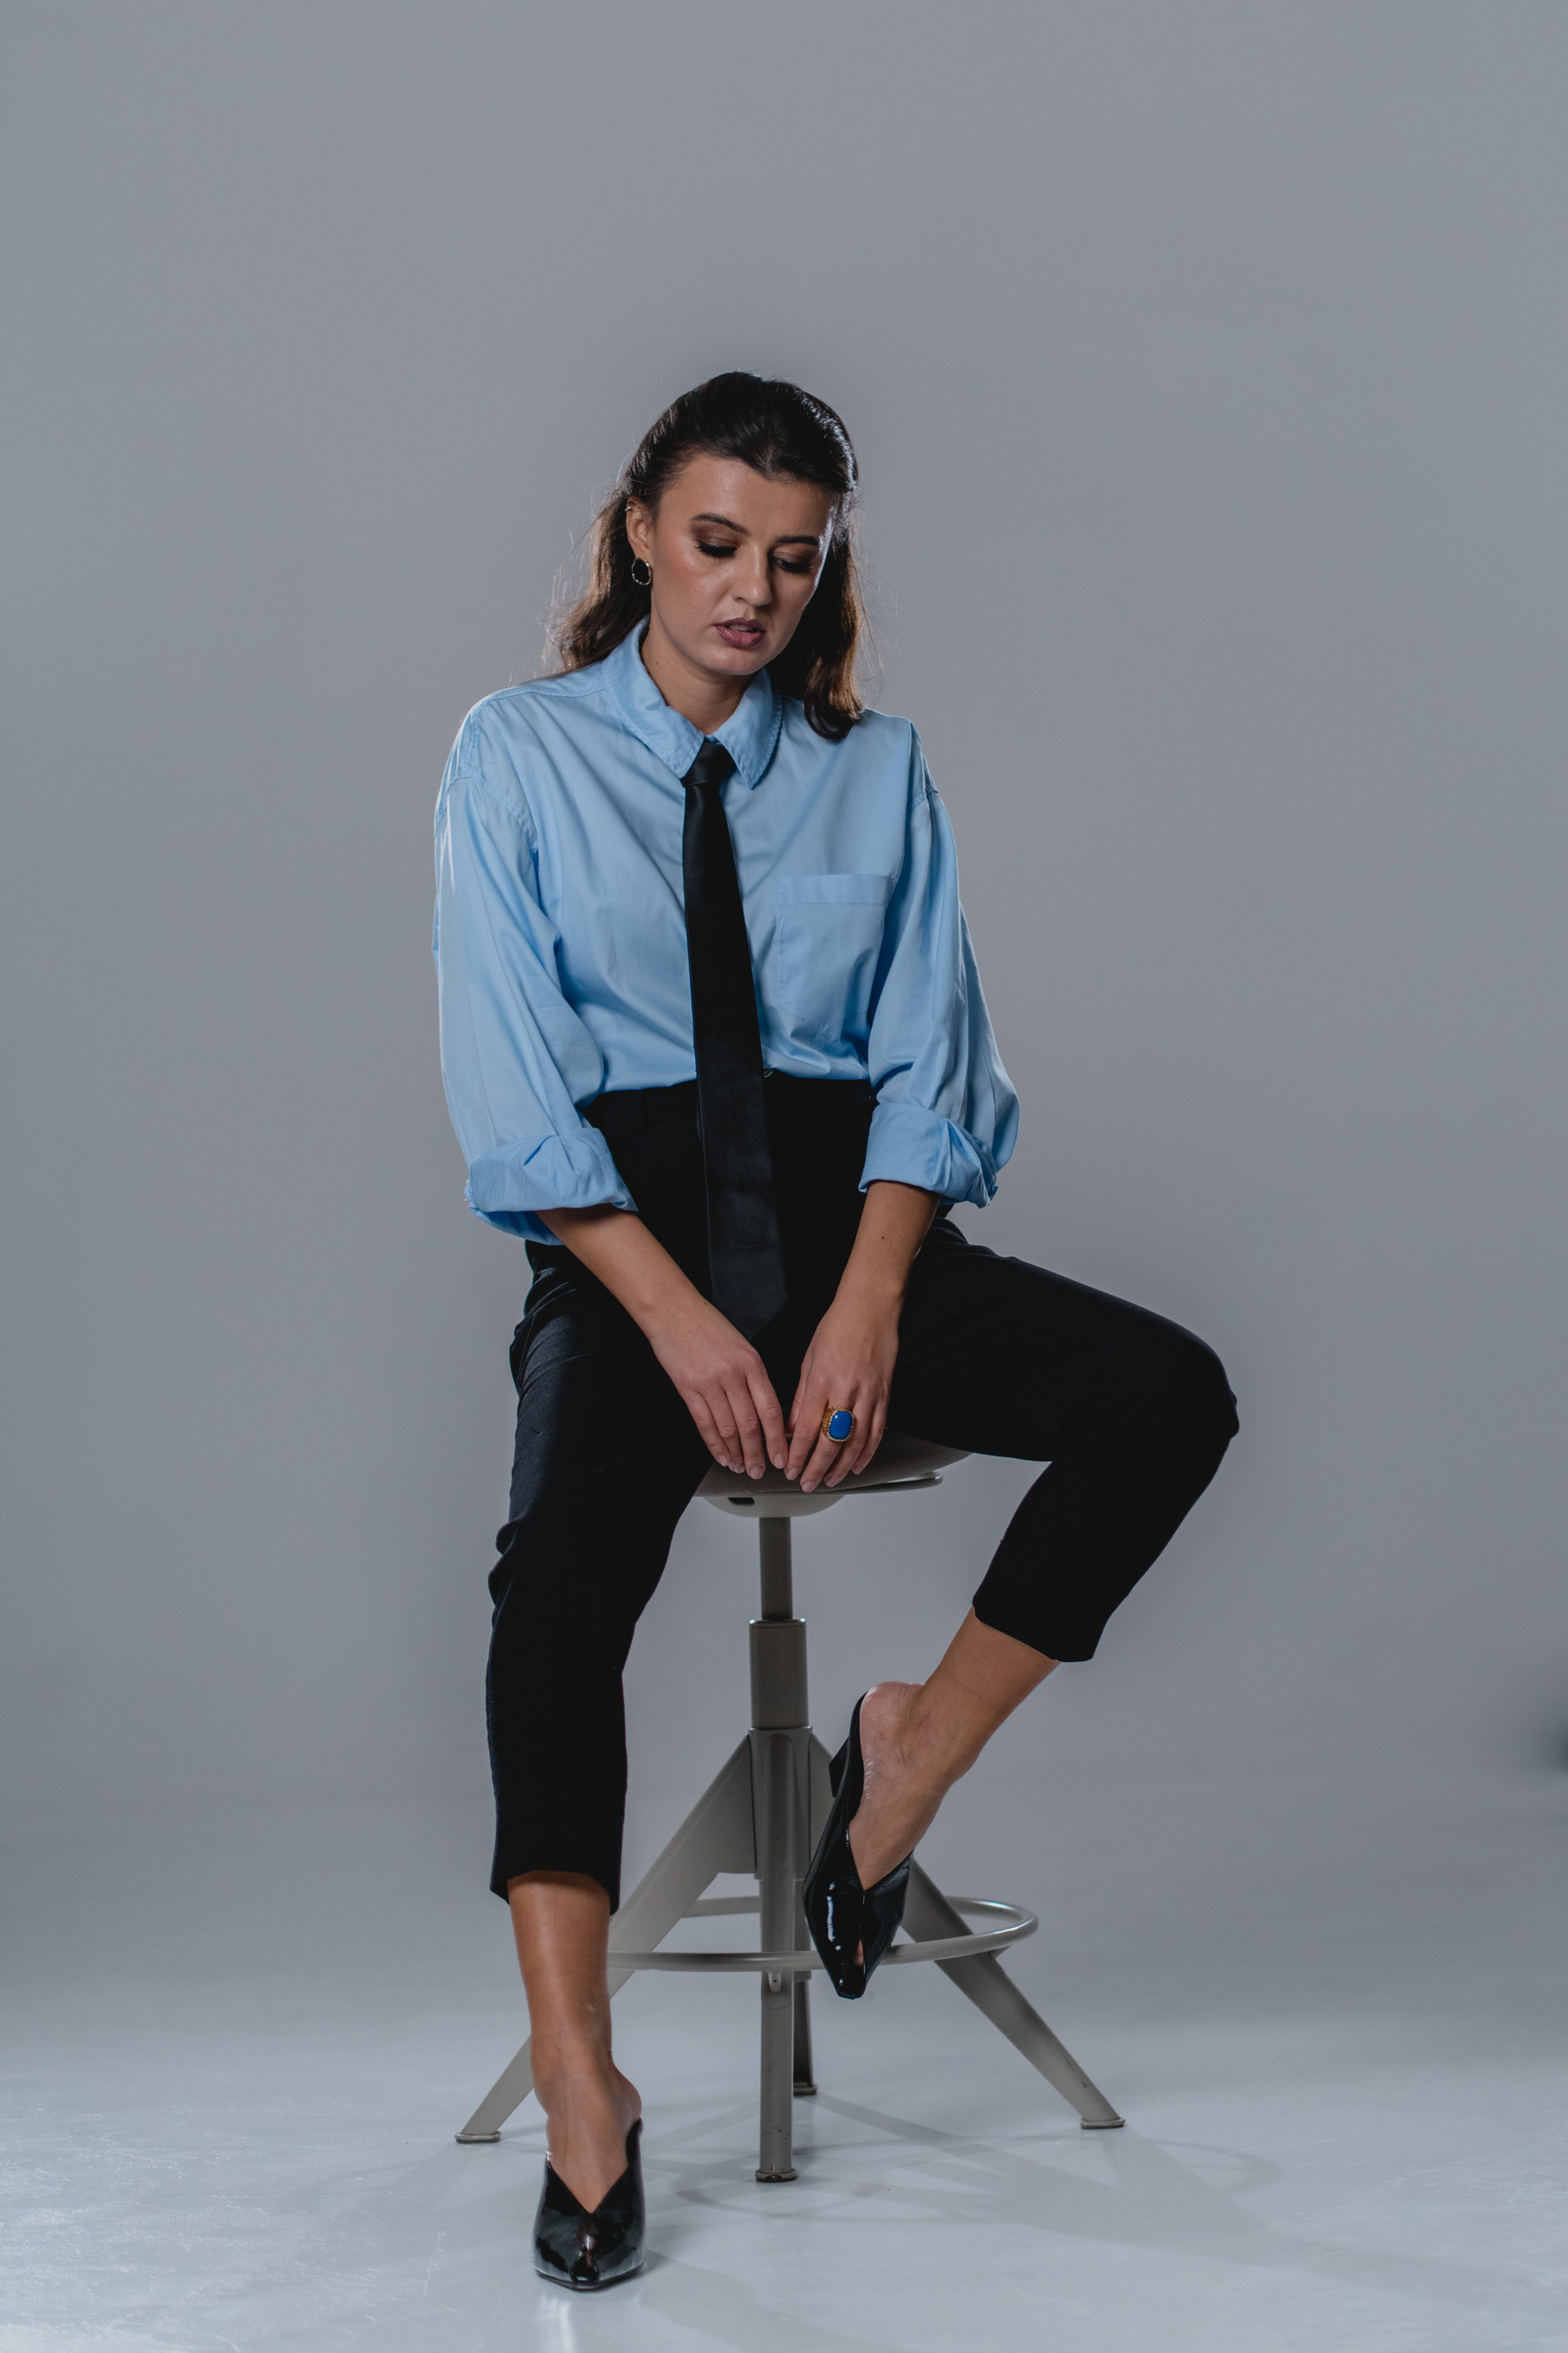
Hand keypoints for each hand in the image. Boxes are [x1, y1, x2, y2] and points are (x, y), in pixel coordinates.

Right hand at [642, 1285, 787, 1478]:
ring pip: (728, 1428)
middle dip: (757, 1453)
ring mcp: (709, 1382)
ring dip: (736, 1453)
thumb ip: (753, 1377)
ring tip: (740, 1467)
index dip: (778, 1439)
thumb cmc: (707, 1325)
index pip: (771, 1410)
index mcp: (752, 1363)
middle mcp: (733, 1374)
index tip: (783, 1456)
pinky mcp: (687, 1388)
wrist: (672, 1310)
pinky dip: (713, 1444)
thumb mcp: (741, 1346)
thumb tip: (765, 1412)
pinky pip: (704, 1423)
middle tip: (760, 1471)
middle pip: (751, 1425)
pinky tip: (720, 1454)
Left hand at [786, 1281, 900, 1491]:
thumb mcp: (809, 1359)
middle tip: (807, 1482)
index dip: (798, 1455)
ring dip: (841, 1466)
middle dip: (816, 1467)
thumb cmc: (838, 1326)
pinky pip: (876, 1431)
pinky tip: (857, 1464)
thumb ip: (801, 1398)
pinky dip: (866, 1452)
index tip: (790, 1468)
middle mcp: (846, 1391)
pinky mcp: (884, 1394)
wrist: (871, 1307)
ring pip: (855, 1442)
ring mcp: (868, 1394)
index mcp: (822, 1381)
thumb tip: (792, 1428)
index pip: (807, 1429)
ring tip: (830, 1480)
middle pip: (831, 1442)